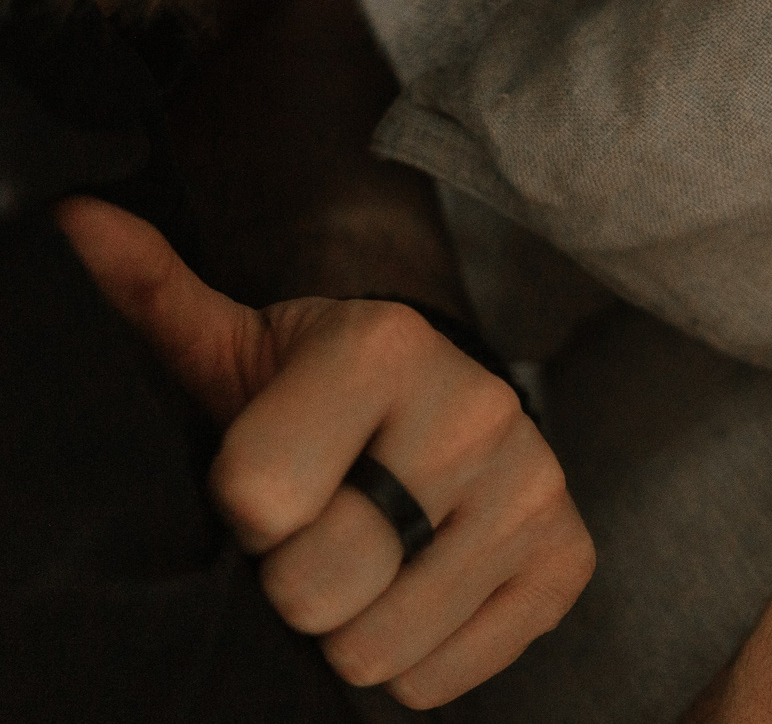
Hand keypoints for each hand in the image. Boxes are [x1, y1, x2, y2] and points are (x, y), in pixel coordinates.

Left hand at [55, 197, 593, 707]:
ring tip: (370, 563)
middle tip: (321, 530)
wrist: (444, 403)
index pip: (258, 500)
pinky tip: (418, 591)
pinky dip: (416, 660)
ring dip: (353, 627)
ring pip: (378, 646)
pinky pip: (445, 677)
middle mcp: (475, 412)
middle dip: (297, 579)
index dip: (243, 510)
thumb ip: (158, 294)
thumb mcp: (238, 344)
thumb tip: (78, 221)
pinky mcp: (565, 558)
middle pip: (317, 584)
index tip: (271, 481)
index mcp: (386, 349)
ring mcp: (531, 489)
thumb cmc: (320, 390)